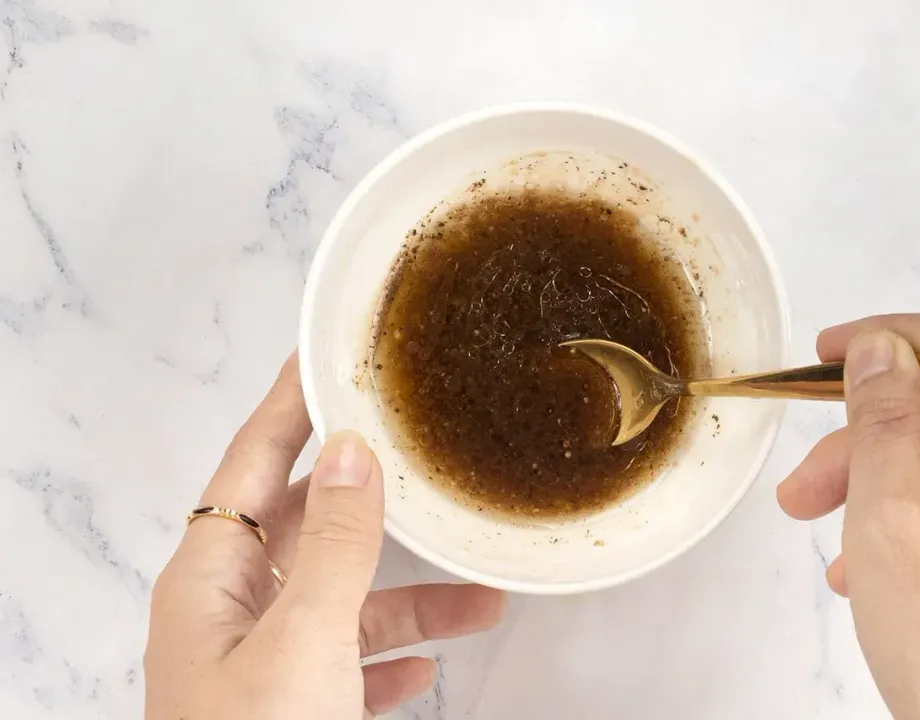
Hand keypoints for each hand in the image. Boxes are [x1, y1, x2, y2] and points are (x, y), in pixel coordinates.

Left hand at [145, 355, 505, 718]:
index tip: (331, 355)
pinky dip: (391, 659)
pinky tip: (430, 669)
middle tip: (421, 448)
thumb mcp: (302, 640)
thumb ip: (336, 545)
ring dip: (408, 596)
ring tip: (483, 592)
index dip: (292, 405)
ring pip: (342, 602)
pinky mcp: (291, 707)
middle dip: (371, 498)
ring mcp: (258, 663)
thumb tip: (357, 452)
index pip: (253, 462)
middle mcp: (229, 612)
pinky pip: (347, 663)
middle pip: (306, 526)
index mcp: (209, 579)